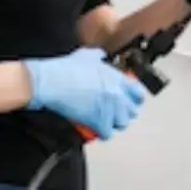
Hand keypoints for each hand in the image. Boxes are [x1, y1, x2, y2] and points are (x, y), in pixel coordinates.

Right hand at [22, 47, 147, 138]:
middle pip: (131, 112)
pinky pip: (107, 134)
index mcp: (117, 79)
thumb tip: (101, 55)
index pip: (138, 94)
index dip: (133, 99)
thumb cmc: (66, 69)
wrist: (52, 82)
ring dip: (113, 123)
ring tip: (104, 121)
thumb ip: (98, 56)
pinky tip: (95, 129)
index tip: (128, 101)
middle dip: (122, 113)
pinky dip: (101, 133)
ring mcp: (109, 109)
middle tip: (113, 112)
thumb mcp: (86, 55)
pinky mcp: (98, 122)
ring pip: (122, 124)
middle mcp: (117, 95)